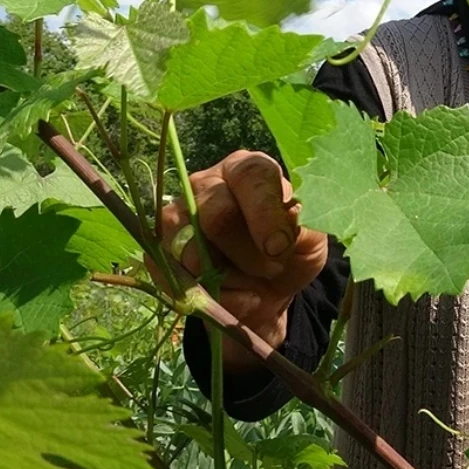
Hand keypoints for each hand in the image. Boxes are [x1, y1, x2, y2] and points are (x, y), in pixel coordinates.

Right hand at [147, 150, 329, 372]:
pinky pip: (177, 280)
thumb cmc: (289, 255)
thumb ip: (302, 228)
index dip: (265, 213)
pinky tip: (229, 294)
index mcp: (246, 170)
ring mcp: (175, 217)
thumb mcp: (310, 241)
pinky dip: (210, 297)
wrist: (265, 294)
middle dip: (249, 254)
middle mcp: (205, 184)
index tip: (279, 247)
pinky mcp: (158, 252)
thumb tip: (282, 227)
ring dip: (229, 279)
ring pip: (193, 251)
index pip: (251, 176)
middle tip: (270, 268)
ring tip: (249, 279)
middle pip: (217, 215)